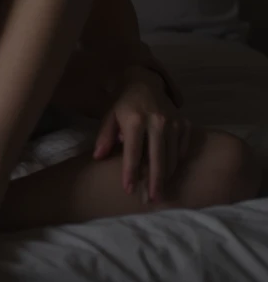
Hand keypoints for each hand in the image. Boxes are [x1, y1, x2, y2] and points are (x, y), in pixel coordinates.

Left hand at [92, 67, 192, 201]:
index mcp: (135, 120)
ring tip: (160, 191)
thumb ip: (104, 136)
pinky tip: (170, 171)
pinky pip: (183, 149)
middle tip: (153, 200)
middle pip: (157, 159)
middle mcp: (157, 121)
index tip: (129, 190)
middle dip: (155, 182)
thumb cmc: (123, 103)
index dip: (130, 173)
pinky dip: (177, 162)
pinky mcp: (184, 123)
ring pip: (172, 157)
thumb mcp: (109, 115)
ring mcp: (173, 122)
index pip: (133, 153)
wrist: (144, 81)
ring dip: (167, 176)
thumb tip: (98, 157)